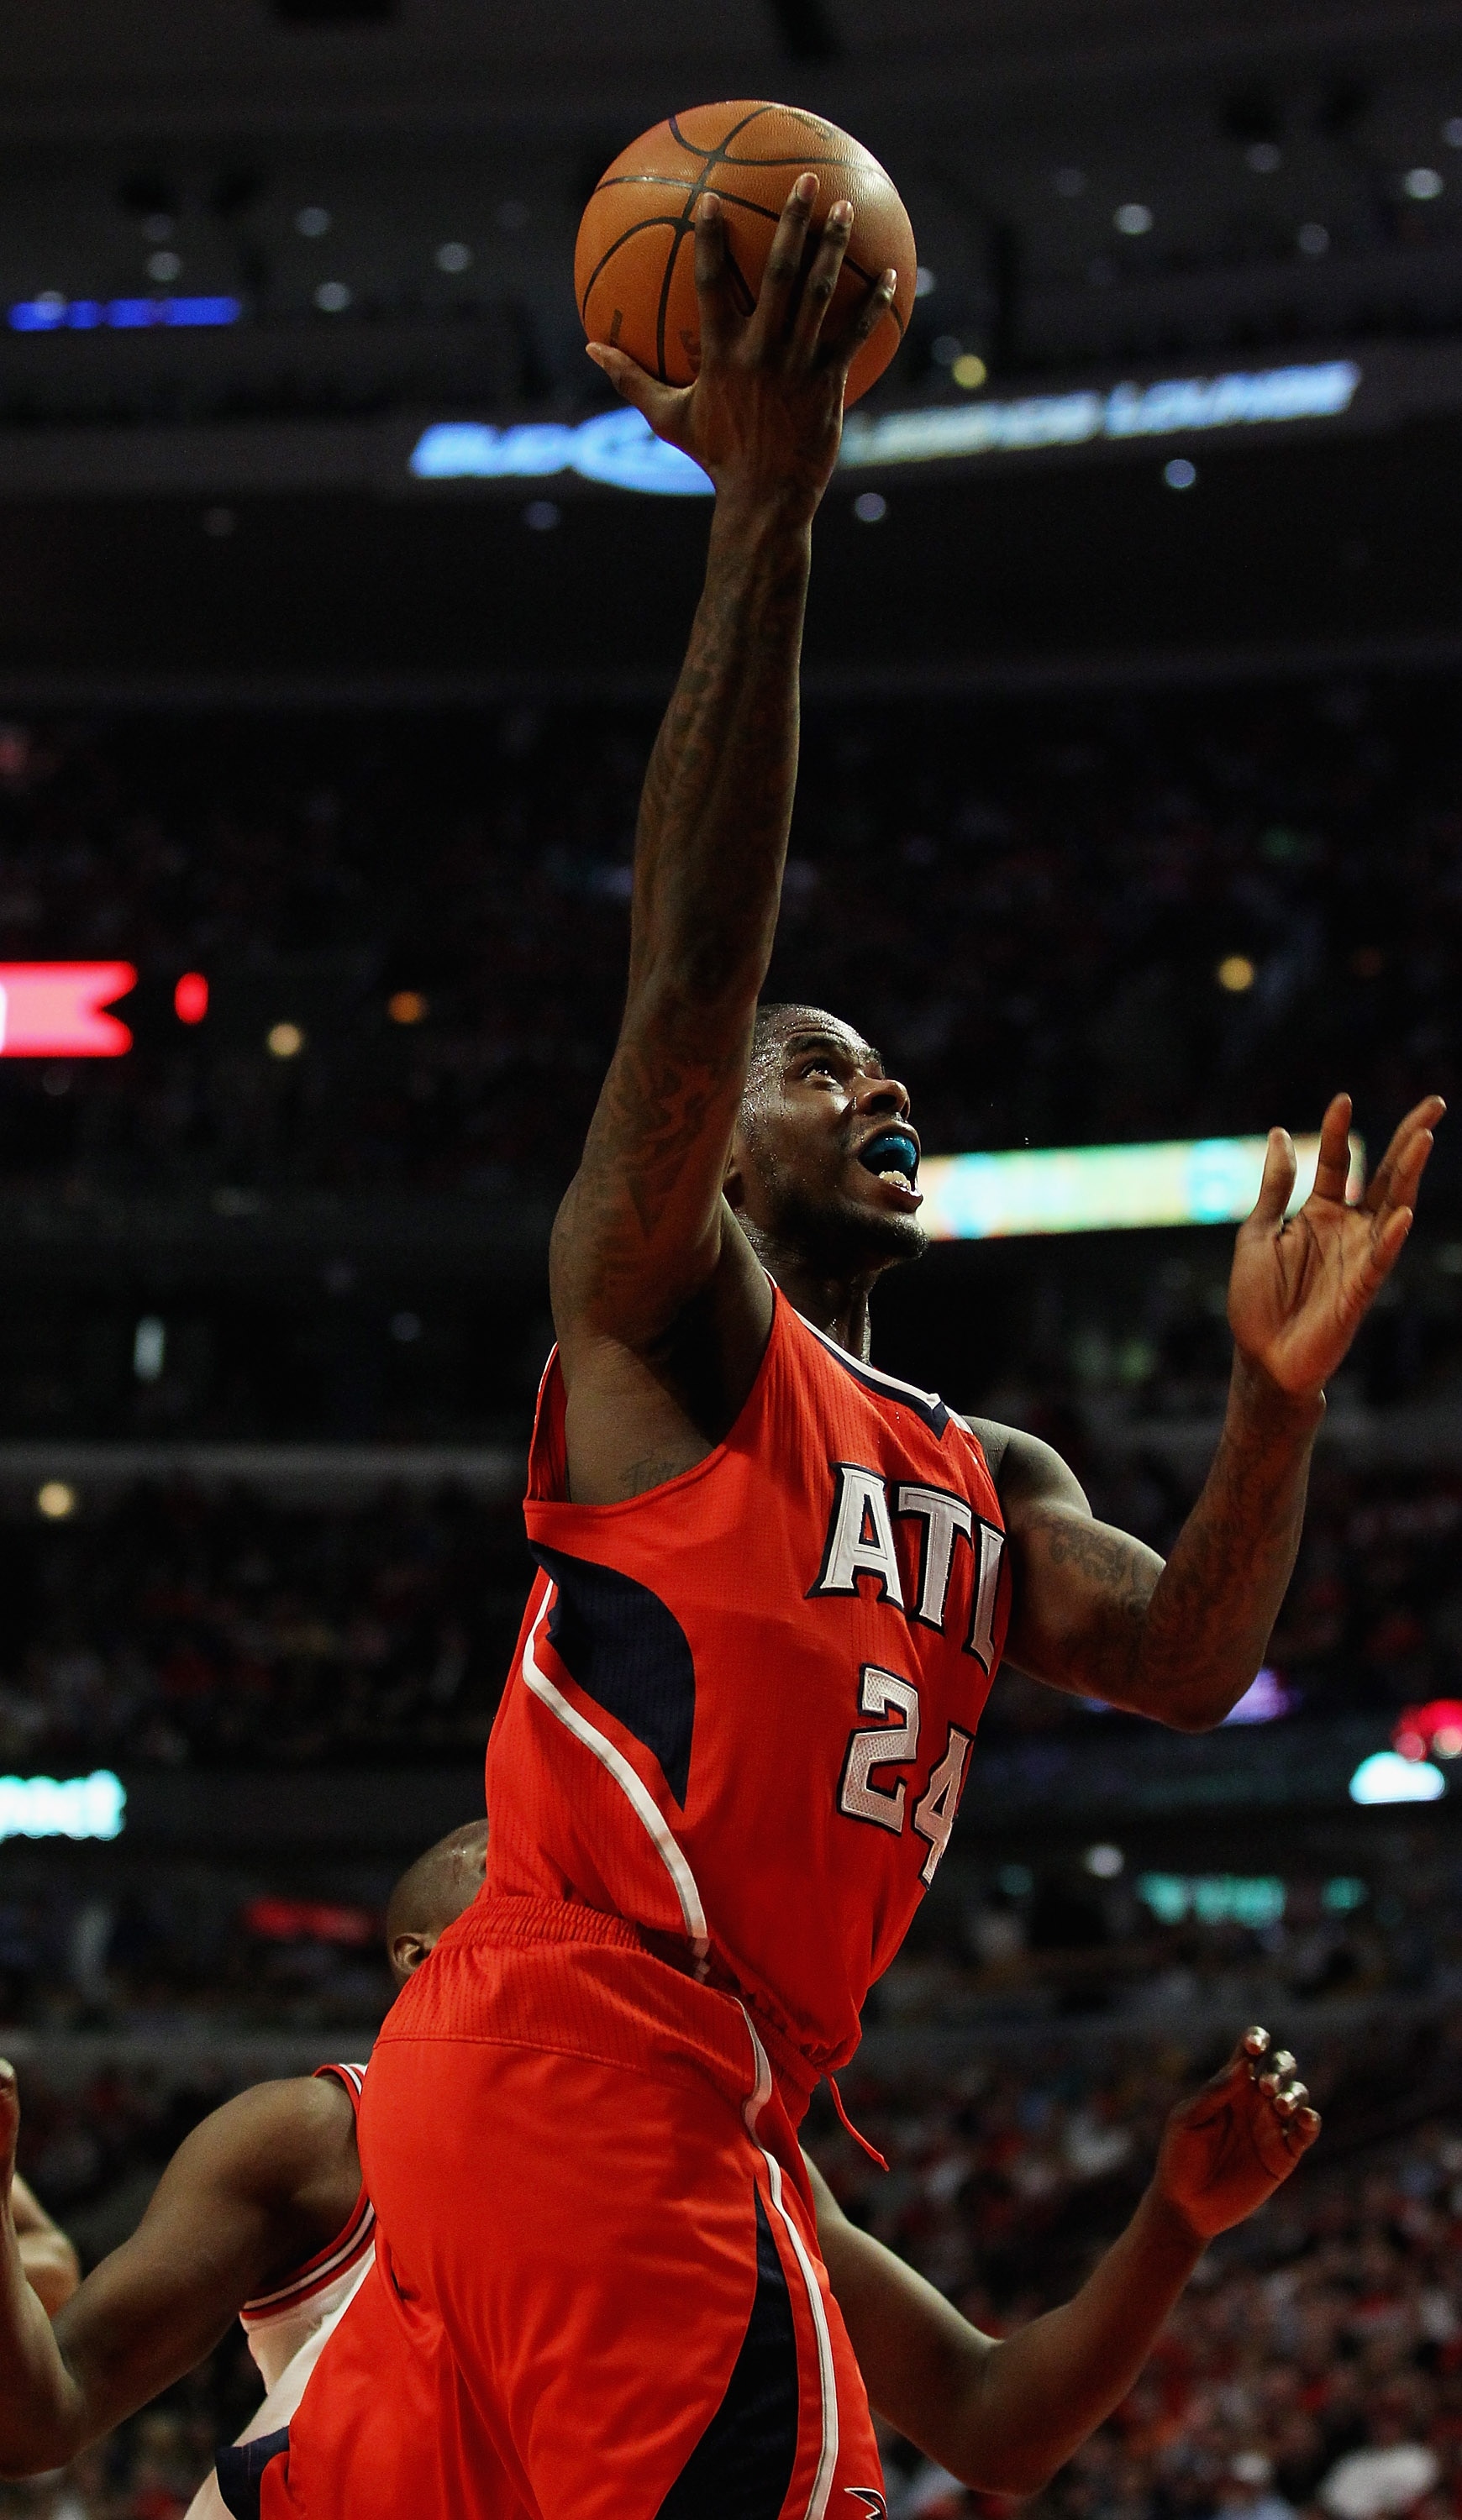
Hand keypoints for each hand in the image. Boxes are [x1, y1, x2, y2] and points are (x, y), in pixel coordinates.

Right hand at [587, 175, 896, 519]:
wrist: (764, 499)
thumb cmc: (716, 457)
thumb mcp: (668, 418)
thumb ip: (631, 378)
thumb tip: (591, 348)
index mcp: (721, 353)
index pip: (710, 283)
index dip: (710, 238)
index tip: (711, 198)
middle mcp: (761, 350)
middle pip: (780, 272)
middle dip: (793, 221)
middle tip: (807, 181)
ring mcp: (799, 364)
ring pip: (820, 294)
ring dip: (834, 248)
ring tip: (847, 208)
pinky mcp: (829, 382)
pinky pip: (855, 334)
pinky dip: (873, 303)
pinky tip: (891, 274)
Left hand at [1154, 2027, 1319, 2241]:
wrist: (1186, 2204)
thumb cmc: (1180, 2156)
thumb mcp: (1188, 2120)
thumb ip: (1214, 2093)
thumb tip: (1243, 2065)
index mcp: (1229, 2086)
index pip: (1248, 2054)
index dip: (1256, 2040)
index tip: (1255, 2045)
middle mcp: (1254, 2101)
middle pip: (1280, 2068)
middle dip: (1280, 2067)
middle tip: (1266, 2085)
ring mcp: (1271, 2127)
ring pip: (1297, 2096)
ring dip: (1294, 2094)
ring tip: (1279, 2104)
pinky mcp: (1284, 2155)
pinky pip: (1305, 2132)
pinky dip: (1310, 2122)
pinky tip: (1305, 2120)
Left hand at [1227, 1091, 1443, 1399]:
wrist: (1260, 1358)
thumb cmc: (1257, 1300)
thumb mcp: (1257, 1232)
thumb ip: (1275, 1186)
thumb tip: (1281, 1134)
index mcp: (1319, 1214)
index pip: (1337, 1162)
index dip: (1337, 1132)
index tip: (1342, 1100)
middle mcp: (1346, 1230)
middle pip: (1384, 1176)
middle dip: (1408, 1139)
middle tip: (1433, 1104)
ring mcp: (1358, 1257)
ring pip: (1392, 1207)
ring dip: (1408, 1174)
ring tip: (1424, 1138)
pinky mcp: (1360, 1289)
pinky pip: (1380, 1259)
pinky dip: (1391, 1236)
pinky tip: (1404, 1212)